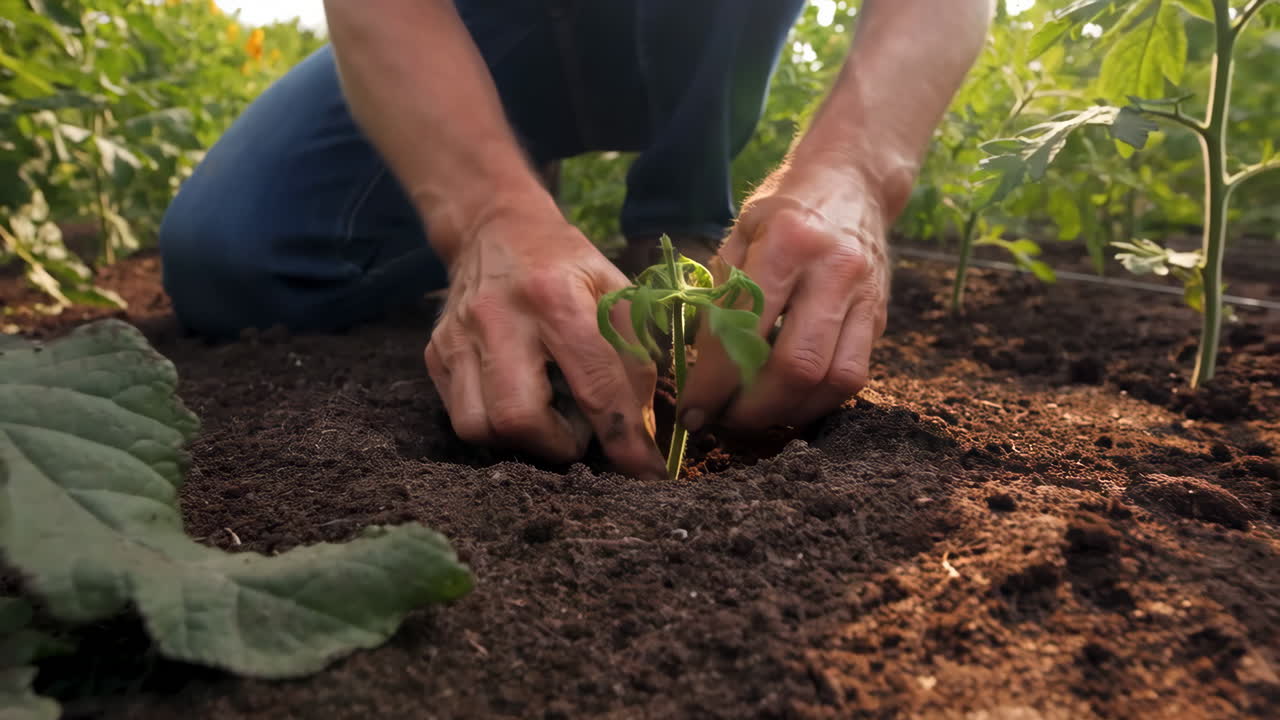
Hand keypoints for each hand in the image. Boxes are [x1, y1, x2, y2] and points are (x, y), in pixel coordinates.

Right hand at [424, 210, 666, 479]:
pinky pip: (461, 417)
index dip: (625, 438)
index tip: (647, 474)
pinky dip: (495, 426)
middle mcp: (499, 318)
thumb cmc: (566, 266)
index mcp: (554, 297)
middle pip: (519, 418)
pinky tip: (519, 401)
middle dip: (558, 445)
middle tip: (579, 433)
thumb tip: (640, 430)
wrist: (493, 227)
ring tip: (548, 419)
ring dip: (522, 441)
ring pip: (480, 427)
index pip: (595, 384)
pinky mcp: (434, 354)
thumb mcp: (614, 290)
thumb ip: (634, 356)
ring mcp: (458, 338)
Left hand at [677, 168, 890, 431]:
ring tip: (754, 417)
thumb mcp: (739, 234)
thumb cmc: (783, 210)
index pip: (747, 329)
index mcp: (788, 243)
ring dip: (788, 413)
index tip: (692, 411)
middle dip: (753, 409)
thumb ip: (721, 295)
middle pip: (797, 367)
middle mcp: (834, 271)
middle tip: (723, 422)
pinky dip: (815, 400)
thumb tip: (698, 369)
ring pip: (834, 381)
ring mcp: (865, 296)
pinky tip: (787, 401)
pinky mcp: (880, 318)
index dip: (715, 383)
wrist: (853, 180)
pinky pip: (853, 376)